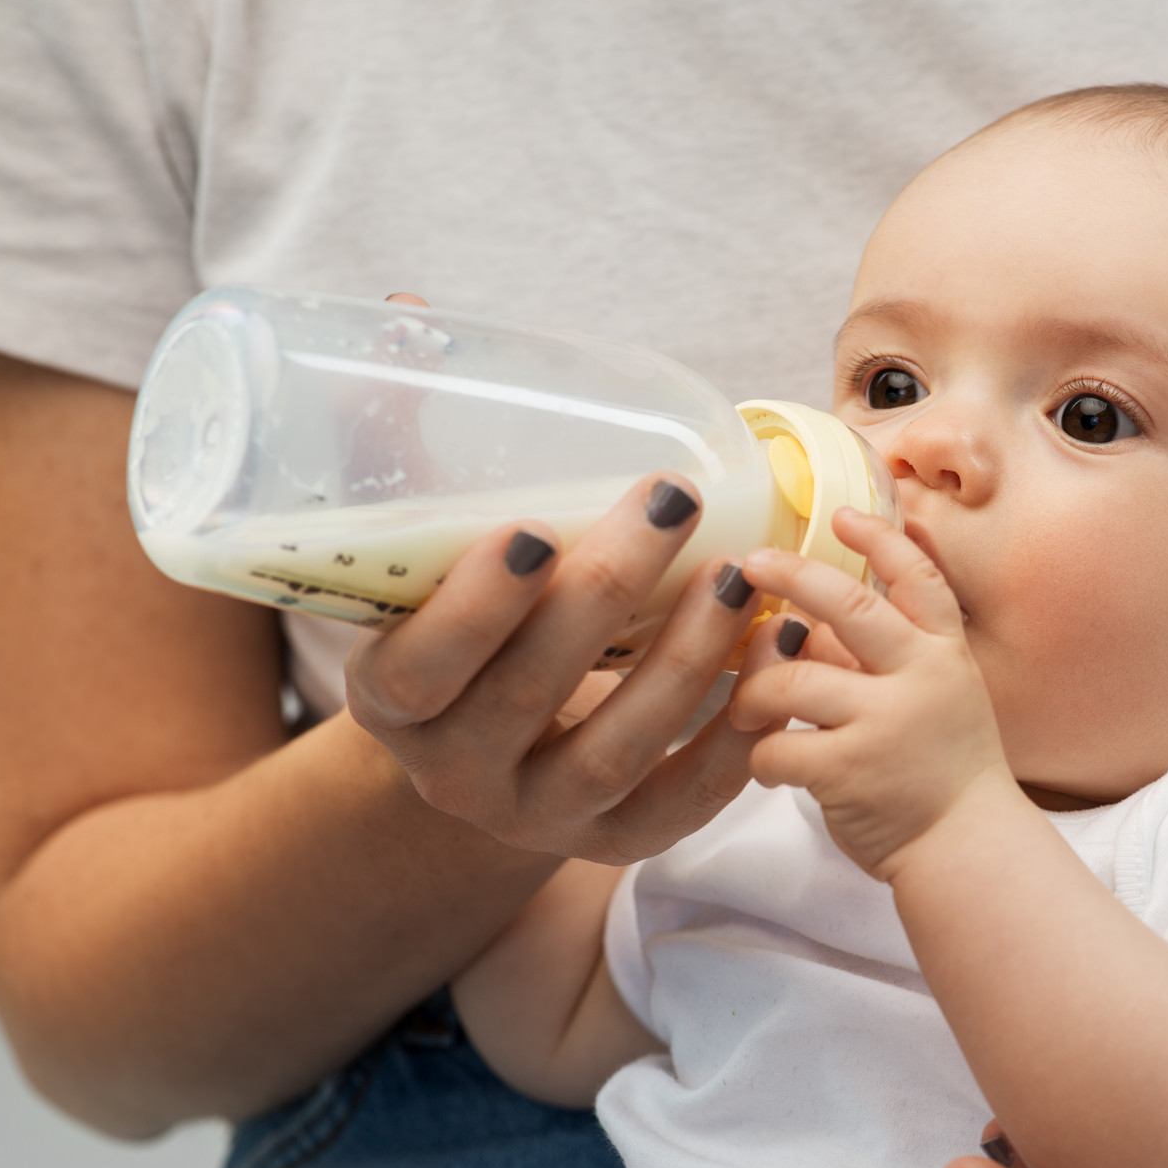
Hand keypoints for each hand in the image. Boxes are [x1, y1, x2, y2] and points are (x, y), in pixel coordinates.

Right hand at [346, 460, 777, 864]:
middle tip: (673, 502)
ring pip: (617, 750)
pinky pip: (685, 799)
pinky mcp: (620, 837)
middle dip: (606, 594)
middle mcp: (456, 774)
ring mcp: (541, 815)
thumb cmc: (462, 605)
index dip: (474, 608)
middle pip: (529, 694)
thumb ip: (396, 447)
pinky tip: (777, 646)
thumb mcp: (414, 540)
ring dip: (686, 659)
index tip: (533, 531)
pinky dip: (738, 728)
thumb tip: (398, 330)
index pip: (419, 669)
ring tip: (738, 576)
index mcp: (389, 703)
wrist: (494, 732)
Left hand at [729, 506, 1013, 878]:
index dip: (880, 538)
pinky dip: (762, 758)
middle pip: (846, 605)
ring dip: (754, 691)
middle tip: (749, 561)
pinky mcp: (850, 769)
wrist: (969, 851)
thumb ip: (882, 660)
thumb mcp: (935, 699)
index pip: (918, 577)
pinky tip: (771, 769)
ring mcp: (887, 721)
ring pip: (793, 677)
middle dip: (791, 575)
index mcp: (945, 654)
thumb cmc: (941, 775)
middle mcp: (921, 677)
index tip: (840, 513)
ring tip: (746, 709)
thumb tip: (808, 624)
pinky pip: (777, 747)